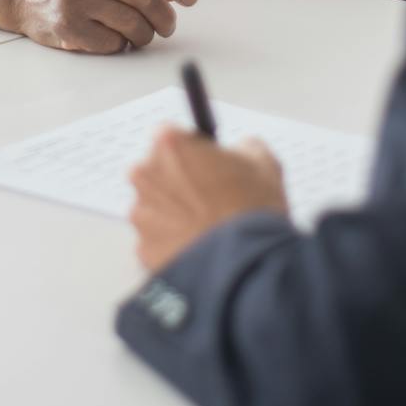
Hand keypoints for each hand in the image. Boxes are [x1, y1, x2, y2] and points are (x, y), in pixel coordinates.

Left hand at [128, 125, 288, 269]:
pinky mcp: (142, 249)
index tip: (206, 164)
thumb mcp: (264, 163)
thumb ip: (244, 147)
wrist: (246, 267)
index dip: (193, 152)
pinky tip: (198, 246)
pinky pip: (155, 240)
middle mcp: (146, 176)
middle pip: (157, 171)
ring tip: (207, 227)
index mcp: (170, 145)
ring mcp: (141, 214)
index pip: (172, 138)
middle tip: (210, 198)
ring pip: (154, 207)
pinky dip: (171, 243)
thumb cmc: (252, 214)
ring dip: (173, 214)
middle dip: (178, 182)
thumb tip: (242, 150)